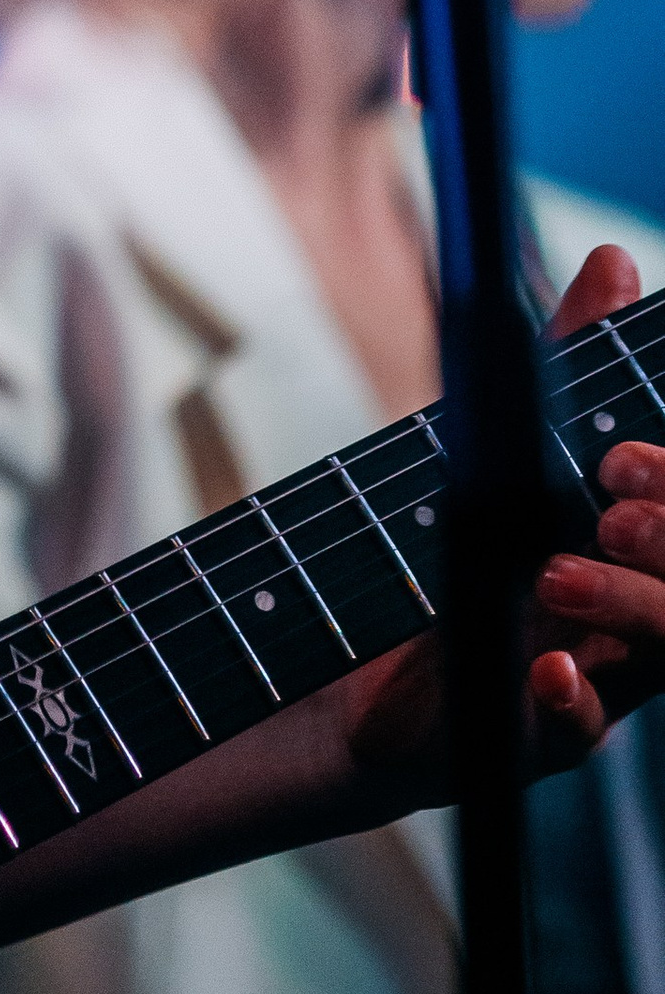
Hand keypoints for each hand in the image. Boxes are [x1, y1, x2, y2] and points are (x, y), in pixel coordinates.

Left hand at [343, 244, 664, 785]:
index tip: (624, 452)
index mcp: (650, 547)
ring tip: (558, 572)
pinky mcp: (539, 734)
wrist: (358, 666)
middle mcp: (643, 617)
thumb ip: (573, 361)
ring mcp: (604, 680)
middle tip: (608, 492)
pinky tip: (549, 665)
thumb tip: (619, 259)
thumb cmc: (455, 555)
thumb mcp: (508, 446)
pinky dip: (571, 699)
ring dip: (629, 602)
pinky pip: (580, 731)